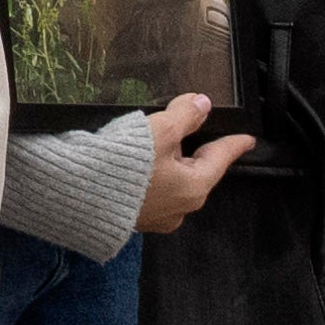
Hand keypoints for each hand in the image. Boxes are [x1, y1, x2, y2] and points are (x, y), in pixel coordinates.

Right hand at [121, 91, 251, 234]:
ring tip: (155, 146)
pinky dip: (149, 176)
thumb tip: (202, 105)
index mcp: (194, 187)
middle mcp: (180, 209)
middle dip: (192, 151)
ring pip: (172, 183)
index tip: (248, 140)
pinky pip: (151, 192)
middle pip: (195, 172)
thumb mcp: (160, 130)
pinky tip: (135, 166)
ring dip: (168, 164)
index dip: (234, 145)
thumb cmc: (125, 164)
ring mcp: (156, 218)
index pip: (220, 158)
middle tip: (190, 133)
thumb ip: (185, 115)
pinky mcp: (133, 219)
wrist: (76, 194)